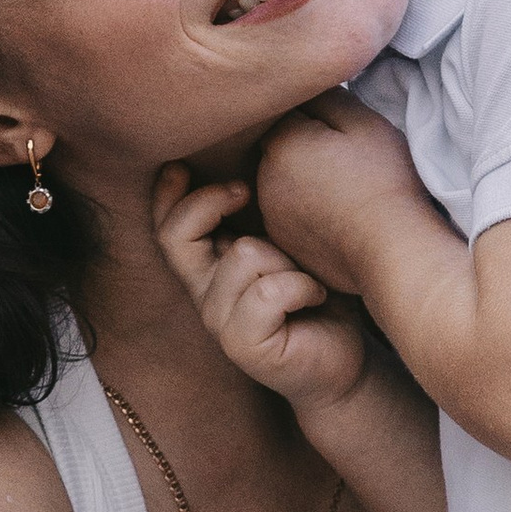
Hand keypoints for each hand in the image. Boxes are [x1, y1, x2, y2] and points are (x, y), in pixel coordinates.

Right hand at [152, 163, 368, 413]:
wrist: (344, 359)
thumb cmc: (318, 295)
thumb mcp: (287, 241)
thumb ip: (260, 211)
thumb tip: (254, 152)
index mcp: (209, 266)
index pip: (166, 224)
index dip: (168, 191)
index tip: (191, 164)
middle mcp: (204, 293)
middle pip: (175, 234)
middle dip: (212, 201)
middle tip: (247, 192)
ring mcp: (220, 322)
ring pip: (242, 255)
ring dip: (286, 259)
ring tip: (305, 277)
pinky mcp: (243, 344)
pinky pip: (269, 291)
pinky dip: (302, 287)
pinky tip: (315, 296)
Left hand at [256, 90, 428, 297]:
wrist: (392, 251)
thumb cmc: (383, 182)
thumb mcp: (362, 120)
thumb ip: (327, 94)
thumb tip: (307, 85)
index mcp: (279, 143)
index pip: (287, 110)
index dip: (319, 116)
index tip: (344, 130)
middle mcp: (262, 179)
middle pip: (281, 146)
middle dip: (305, 146)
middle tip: (347, 159)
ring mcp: (270, 216)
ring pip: (283, 181)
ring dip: (305, 178)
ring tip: (346, 189)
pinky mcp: (285, 245)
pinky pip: (291, 214)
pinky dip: (309, 210)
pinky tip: (339, 215)